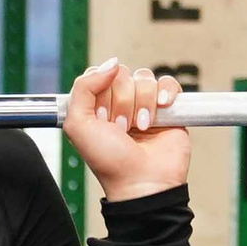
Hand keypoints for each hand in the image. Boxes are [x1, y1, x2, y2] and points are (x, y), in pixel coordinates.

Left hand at [63, 58, 190, 201]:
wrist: (141, 181)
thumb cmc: (108, 160)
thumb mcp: (77, 124)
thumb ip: (82, 88)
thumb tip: (111, 64)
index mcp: (96, 106)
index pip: (99, 75)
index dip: (100, 92)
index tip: (101, 117)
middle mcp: (120, 104)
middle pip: (122, 75)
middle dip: (120, 102)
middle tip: (120, 128)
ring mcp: (145, 105)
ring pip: (144, 79)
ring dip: (141, 103)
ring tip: (139, 128)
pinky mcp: (168, 109)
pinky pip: (168, 83)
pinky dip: (165, 93)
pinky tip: (161, 108)